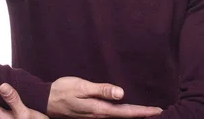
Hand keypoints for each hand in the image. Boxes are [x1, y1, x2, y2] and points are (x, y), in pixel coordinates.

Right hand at [47, 76, 162, 117]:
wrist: (45, 100)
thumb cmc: (63, 91)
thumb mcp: (82, 87)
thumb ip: (102, 90)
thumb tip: (121, 93)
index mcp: (99, 110)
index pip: (126, 113)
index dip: (143, 112)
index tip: (158, 111)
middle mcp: (99, 116)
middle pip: (125, 117)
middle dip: (142, 115)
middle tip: (159, 113)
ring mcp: (95, 116)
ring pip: (119, 118)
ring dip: (134, 116)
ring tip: (147, 113)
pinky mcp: (91, 114)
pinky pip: (112, 116)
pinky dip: (123, 115)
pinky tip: (126, 113)